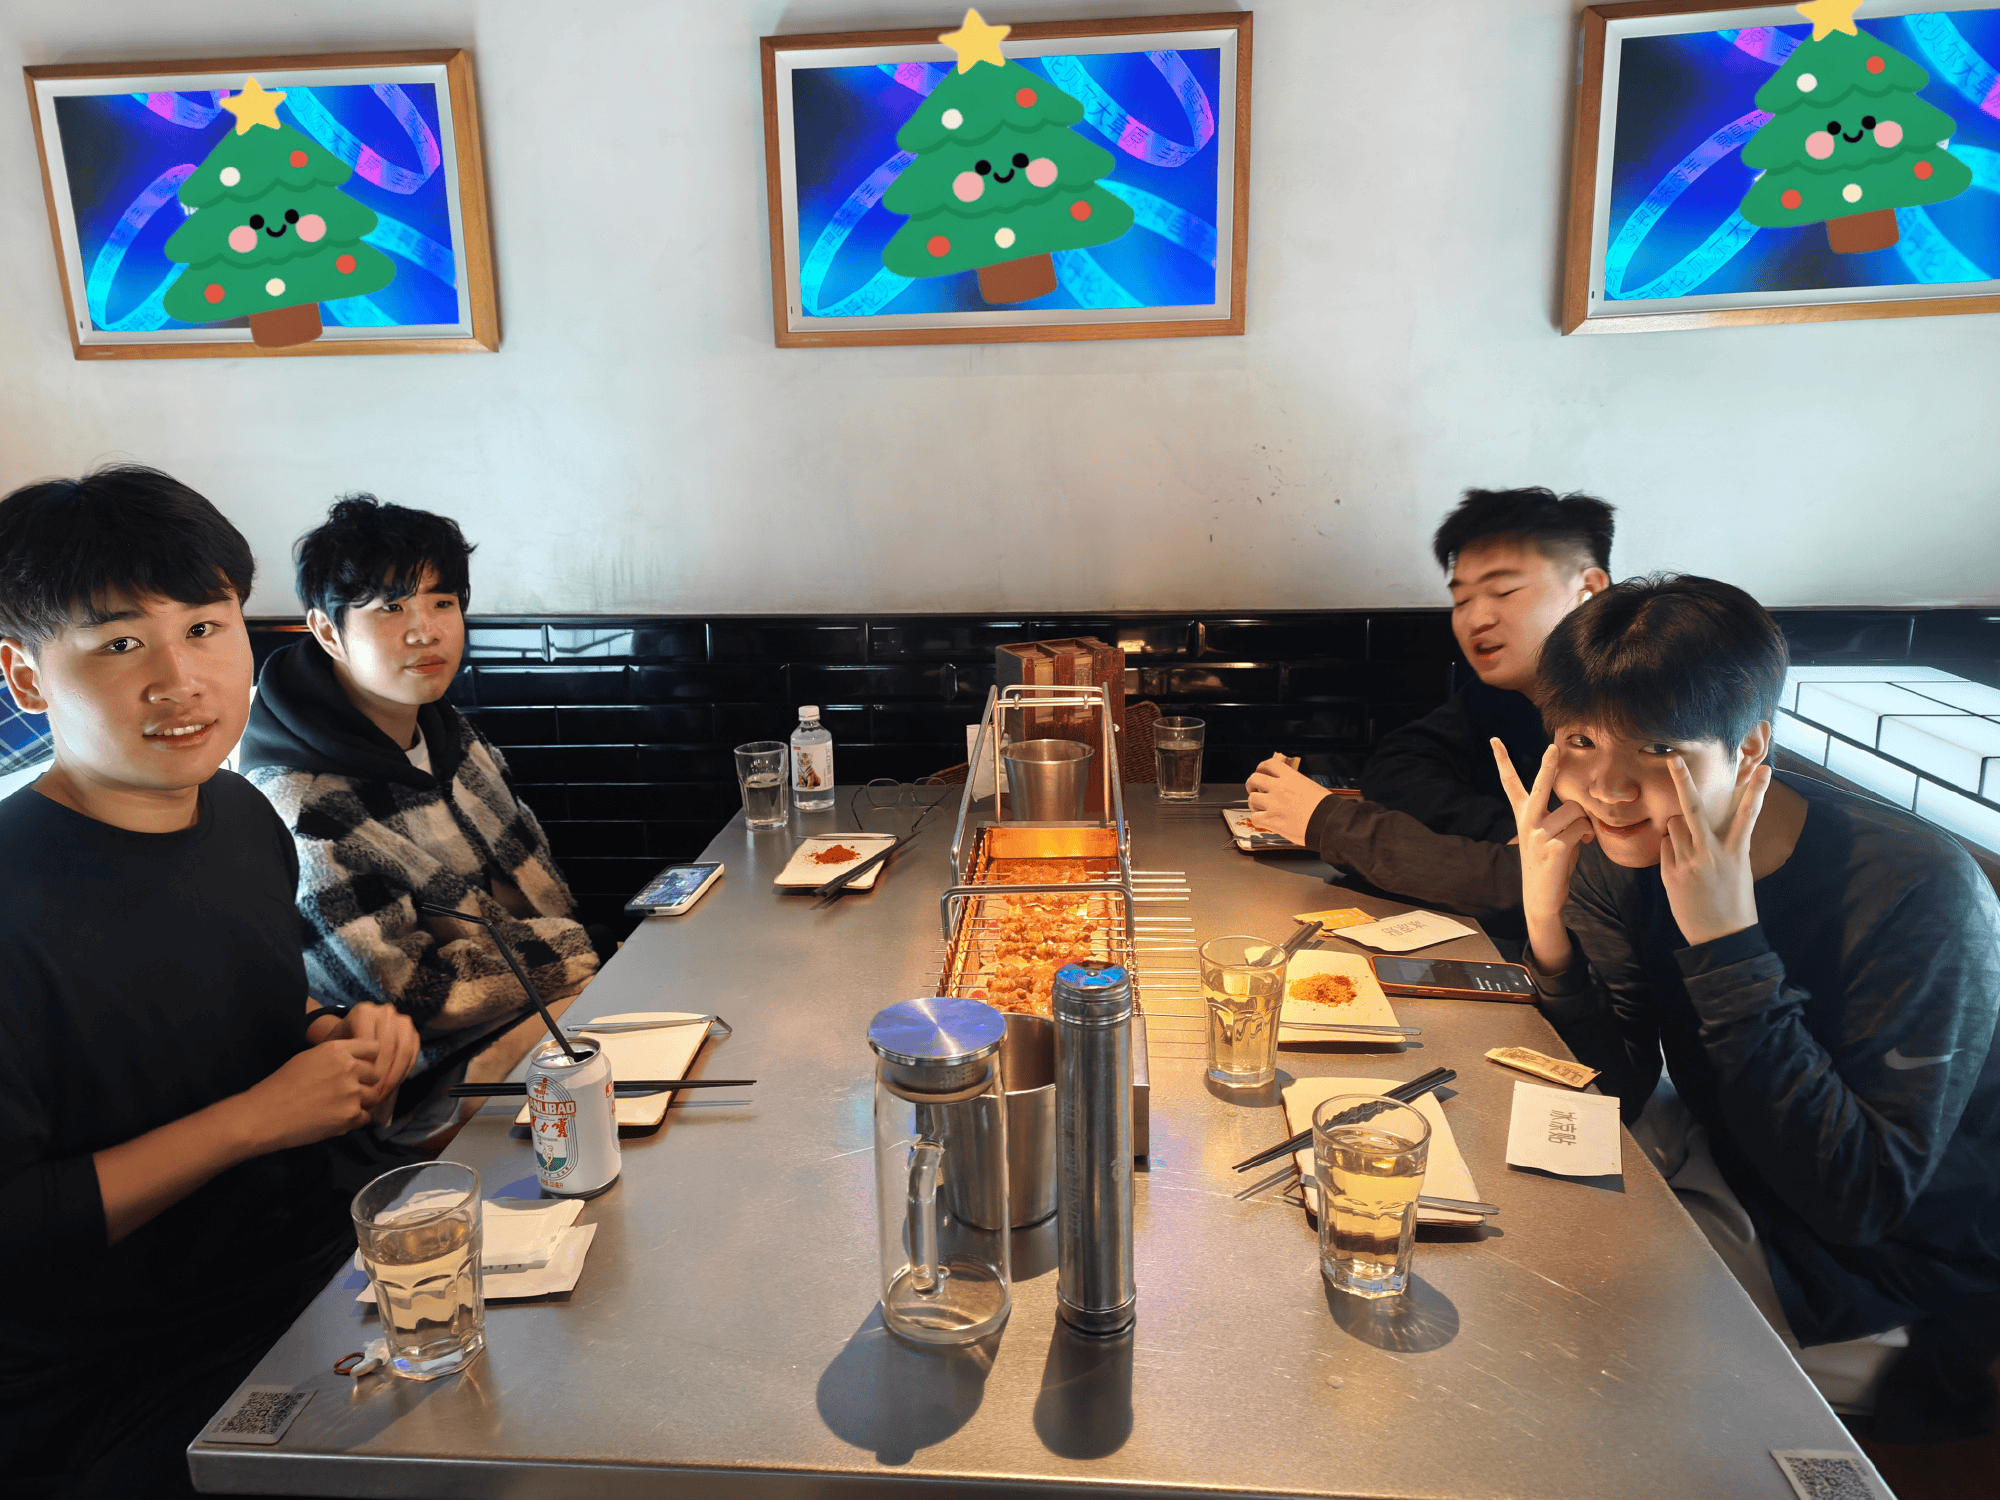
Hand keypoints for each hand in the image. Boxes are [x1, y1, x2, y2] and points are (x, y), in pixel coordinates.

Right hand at [232, 1040, 382, 1152]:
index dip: (368, 1058)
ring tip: (339, 1107)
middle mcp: (348, 1068)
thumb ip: (336, 1057)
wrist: (264, 1116)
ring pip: (373, 1096)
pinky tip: (336, 1119)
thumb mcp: (309, 1058)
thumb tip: (356, 1061)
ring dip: (361, 1102)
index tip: (360, 1068)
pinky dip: (354, 1121)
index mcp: (337, 1050)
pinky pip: (365, 1118)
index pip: (374, 1047)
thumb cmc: (280, 1086)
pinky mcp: (350, 1116)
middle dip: (364, 1082)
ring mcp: (352, 1093)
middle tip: (345, 1092)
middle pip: (375, 1073)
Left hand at [328, 1002, 421, 1123]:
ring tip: (385, 1093)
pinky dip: (405, 1071)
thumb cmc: (338, 1046)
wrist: (348, 1033)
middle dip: (386, 1076)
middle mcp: (385, 1012)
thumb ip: (344, 1062)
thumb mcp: (334, 1051)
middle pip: (391, 1047)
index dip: (372, 1071)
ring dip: (397, 1075)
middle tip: (377, 1096)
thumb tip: (358, 1086)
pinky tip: (393, 1085)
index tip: (365, 1091)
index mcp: (364, 1012)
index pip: (373, 1045)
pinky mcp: (411, 1031)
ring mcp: (401, 1020)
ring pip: (405, 1050)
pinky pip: (413, 1053)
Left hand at [1244, 755, 1329, 845]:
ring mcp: (1273, 804)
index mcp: (1291, 777)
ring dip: (1254, 803)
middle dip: (1251, 784)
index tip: (1260, 771)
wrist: (1328, 823)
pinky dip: (1257, 819)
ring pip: (1252, 799)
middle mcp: (1279, 788)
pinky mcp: (1271, 820)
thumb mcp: (1310, 786)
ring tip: (1259, 807)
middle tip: (1253, 789)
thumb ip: (1294, 785)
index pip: (1269, 764)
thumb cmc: (1325, 807)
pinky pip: (1255, 818)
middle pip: (1254, 779)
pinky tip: (1263, 820)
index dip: (1261, 767)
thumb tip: (1288, 787)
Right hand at [1492, 739, 1594, 971]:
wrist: (1540, 898)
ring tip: (1580, 838)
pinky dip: (1588, 836)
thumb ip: (1560, 817)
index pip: (1510, 783)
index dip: (1502, 760)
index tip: (1494, 740)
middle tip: (1554, 746)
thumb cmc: (1549, 864)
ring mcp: (1539, 833)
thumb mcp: (1550, 836)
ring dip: (1584, 823)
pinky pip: (1582, 828)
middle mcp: (1528, 821)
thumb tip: (1584, 807)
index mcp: (1523, 815)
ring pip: (1575, 811)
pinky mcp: (1553, 847)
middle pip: (1539, 785)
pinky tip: (1583, 846)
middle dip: (1549, 765)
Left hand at [1660, 756, 1769, 946]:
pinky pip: (1666, 846)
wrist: (1720, 939)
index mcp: (1735, 853)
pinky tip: (1683, 867)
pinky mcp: (1670, 873)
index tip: (1765, 768)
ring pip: (1674, 826)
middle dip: (1682, 780)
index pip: (1748, 815)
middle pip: (1693, 809)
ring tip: (1692, 851)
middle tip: (1672, 758)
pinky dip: (1672, 848)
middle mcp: (1710, 854)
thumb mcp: (1739, 871)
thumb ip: (1721, 846)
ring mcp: (1687, 863)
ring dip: (1680, 829)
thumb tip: (1695, 827)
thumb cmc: (1735, 903)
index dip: (1757, 791)